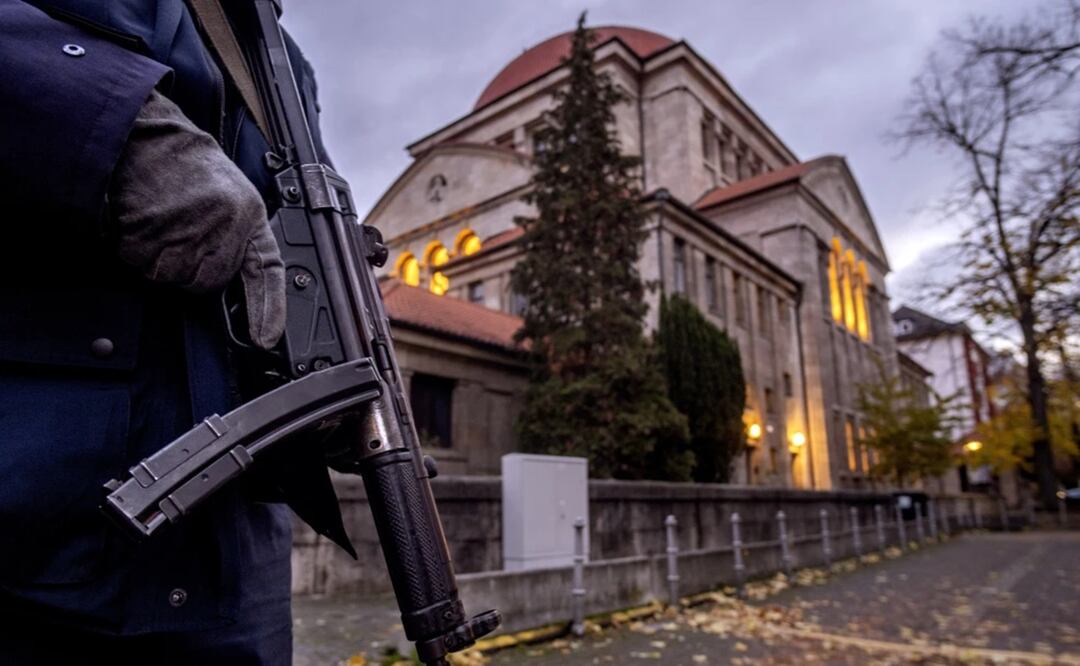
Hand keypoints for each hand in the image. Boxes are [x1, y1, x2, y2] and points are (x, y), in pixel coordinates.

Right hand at [109, 90, 284, 349]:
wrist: (148, 138)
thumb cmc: (187, 168)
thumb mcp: (229, 195)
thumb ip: (237, 235)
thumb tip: (234, 279)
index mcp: (249, 216)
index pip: (267, 271)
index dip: (268, 308)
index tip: (266, 338)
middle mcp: (225, 226)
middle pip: (208, 283)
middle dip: (191, 267)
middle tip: (182, 231)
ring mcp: (189, 231)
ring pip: (174, 278)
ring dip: (161, 259)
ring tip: (164, 221)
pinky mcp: (154, 234)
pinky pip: (143, 265)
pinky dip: (138, 251)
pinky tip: (145, 220)